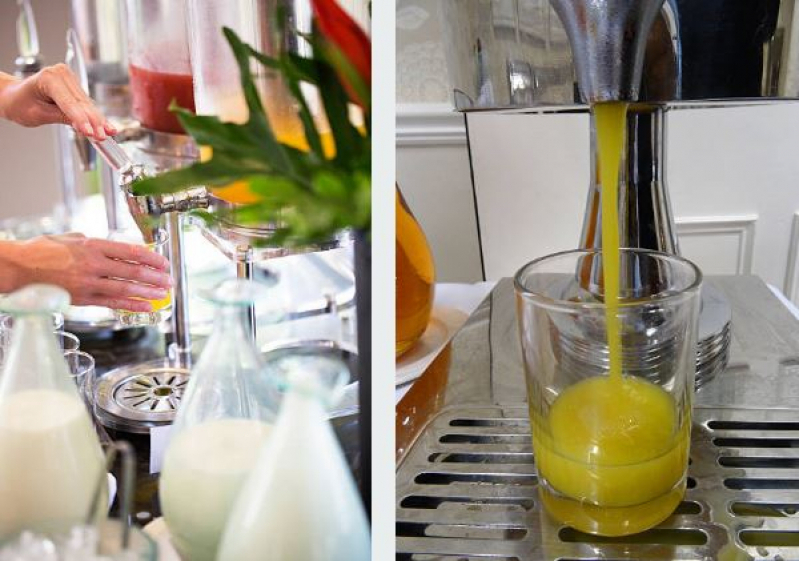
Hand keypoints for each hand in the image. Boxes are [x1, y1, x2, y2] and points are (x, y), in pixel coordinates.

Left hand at [0, 66, 115, 140]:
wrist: (15, 96)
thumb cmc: (20, 103)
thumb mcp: (38, 114)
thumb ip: (61, 117)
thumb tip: (82, 126)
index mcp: (48, 77)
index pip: (69, 102)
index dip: (81, 119)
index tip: (90, 132)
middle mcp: (61, 74)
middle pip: (82, 103)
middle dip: (94, 122)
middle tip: (102, 136)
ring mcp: (70, 78)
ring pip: (87, 104)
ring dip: (98, 121)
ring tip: (107, 134)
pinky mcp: (75, 87)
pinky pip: (87, 104)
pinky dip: (95, 117)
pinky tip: (106, 126)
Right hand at [1, 234, 170, 311]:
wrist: (18, 269)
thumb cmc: (42, 251)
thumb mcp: (70, 238)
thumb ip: (93, 242)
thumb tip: (113, 247)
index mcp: (92, 245)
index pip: (130, 251)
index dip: (151, 257)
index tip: (164, 262)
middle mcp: (92, 264)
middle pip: (132, 271)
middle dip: (155, 277)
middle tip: (170, 280)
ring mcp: (87, 283)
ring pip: (125, 288)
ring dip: (148, 292)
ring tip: (164, 294)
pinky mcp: (82, 299)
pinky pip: (111, 302)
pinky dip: (131, 304)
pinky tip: (146, 306)